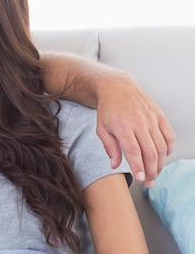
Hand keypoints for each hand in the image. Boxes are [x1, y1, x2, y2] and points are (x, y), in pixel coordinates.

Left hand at [95, 72, 174, 187]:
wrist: (118, 87)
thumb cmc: (108, 109)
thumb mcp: (101, 128)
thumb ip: (109, 147)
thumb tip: (114, 165)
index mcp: (122, 126)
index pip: (133, 151)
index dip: (138, 166)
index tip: (141, 178)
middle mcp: (139, 122)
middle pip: (150, 151)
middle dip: (151, 170)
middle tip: (149, 182)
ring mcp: (151, 118)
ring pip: (161, 146)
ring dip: (160, 163)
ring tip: (155, 174)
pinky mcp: (159, 115)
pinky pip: (169, 135)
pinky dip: (168, 148)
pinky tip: (163, 157)